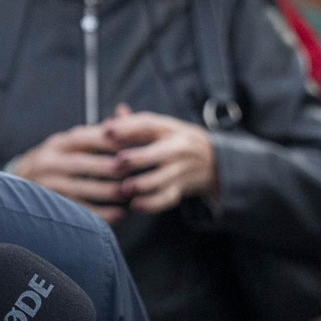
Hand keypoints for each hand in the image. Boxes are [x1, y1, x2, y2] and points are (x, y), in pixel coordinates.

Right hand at [11, 122, 126, 222]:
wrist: (23, 181)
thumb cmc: (60, 159)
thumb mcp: (73, 142)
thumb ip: (99, 131)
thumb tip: (124, 110)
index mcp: (58, 143)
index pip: (83, 138)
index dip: (107, 141)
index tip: (132, 145)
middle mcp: (49, 161)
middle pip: (80, 162)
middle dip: (107, 167)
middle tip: (132, 171)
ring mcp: (46, 183)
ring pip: (78, 187)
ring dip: (105, 191)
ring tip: (128, 193)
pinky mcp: (48, 205)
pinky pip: (76, 209)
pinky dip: (99, 213)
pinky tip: (119, 215)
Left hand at [100, 108, 216, 213]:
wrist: (214, 160)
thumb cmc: (175, 141)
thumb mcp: (162, 127)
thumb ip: (136, 123)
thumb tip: (113, 115)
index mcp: (169, 128)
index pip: (148, 124)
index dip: (127, 127)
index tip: (105, 130)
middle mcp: (178, 147)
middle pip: (159, 152)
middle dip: (138, 158)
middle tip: (117, 163)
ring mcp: (182, 169)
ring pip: (163, 178)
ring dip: (143, 184)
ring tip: (123, 189)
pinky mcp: (182, 188)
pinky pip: (168, 198)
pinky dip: (152, 204)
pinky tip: (135, 205)